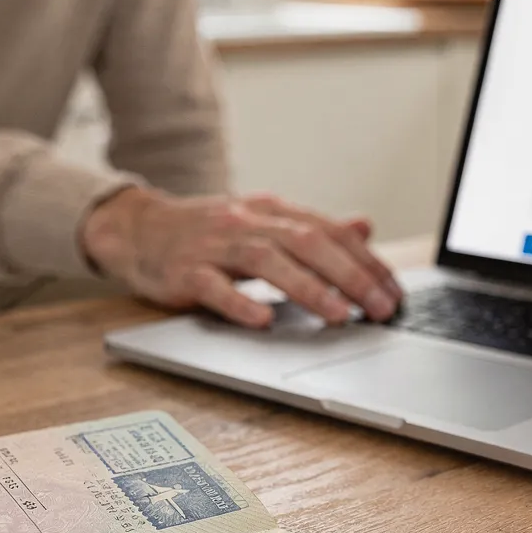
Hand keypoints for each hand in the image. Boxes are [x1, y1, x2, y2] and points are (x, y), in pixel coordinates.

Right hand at [82, 188, 402, 327]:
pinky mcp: (184, 271)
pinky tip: (263, 321)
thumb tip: (364, 228)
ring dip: (307, 289)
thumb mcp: (263, 223)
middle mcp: (246, 221)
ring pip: (267, 261)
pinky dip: (240, 303)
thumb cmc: (207, 233)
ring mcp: (214, 245)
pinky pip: (213, 287)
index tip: (393, 290)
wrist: (138, 229)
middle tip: (380, 307)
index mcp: (270, 211)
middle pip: (306, 242)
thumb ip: (312, 228)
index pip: (328, 232)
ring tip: (338, 315)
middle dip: (349, 275)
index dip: (365, 260)